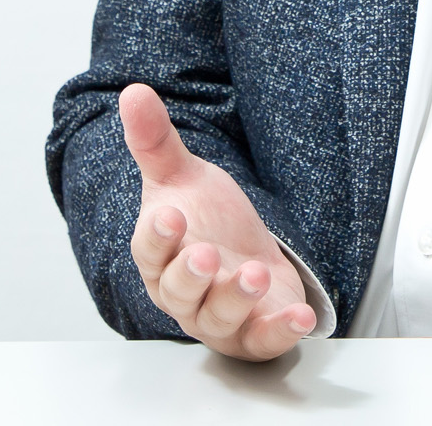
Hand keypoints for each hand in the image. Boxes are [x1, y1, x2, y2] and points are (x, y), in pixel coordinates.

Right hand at [119, 83, 316, 358]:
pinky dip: (280, 331)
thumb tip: (133, 91)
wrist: (245, 259)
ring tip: (254, 273)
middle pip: (178, 293)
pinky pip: (262, 340)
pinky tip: (299, 316)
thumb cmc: (207, 222)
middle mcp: (184, 294)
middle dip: (192, 276)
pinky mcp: (253, 335)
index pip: (149, 253)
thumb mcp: (184, 178)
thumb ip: (157, 141)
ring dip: (236, 299)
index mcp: (160, 257)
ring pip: (218, 318)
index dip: (157, 238)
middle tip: (206, 254)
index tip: (170, 216)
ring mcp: (218, 318)